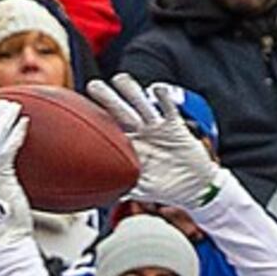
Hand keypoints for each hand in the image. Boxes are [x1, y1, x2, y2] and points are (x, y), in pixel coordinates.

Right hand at [0, 98, 33, 249]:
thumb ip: (4, 186)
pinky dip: (15, 135)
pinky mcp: (1, 180)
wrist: (8, 242)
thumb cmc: (9, 228)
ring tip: (14, 106)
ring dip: (3, 121)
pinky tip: (24, 124)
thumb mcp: (3, 201)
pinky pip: (7, 151)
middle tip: (0, 102)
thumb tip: (11, 183)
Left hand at [87, 75, 222, 211]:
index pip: (111, 131)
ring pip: (142, 106)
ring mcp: (157, 129)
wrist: (195, 184)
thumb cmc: (166, 188)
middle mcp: (141, 134)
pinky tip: (155, 88)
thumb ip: (125, 188)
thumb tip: (105, 197)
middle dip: (108, 99)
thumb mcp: (143, 190)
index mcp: (130, 148)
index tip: (81, 114)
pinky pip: (169, 110)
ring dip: (132, 92)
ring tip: (120, 79)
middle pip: (122, 113)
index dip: (97, 123)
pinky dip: (163, 99)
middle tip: (93, 86)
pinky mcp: (176, 127)